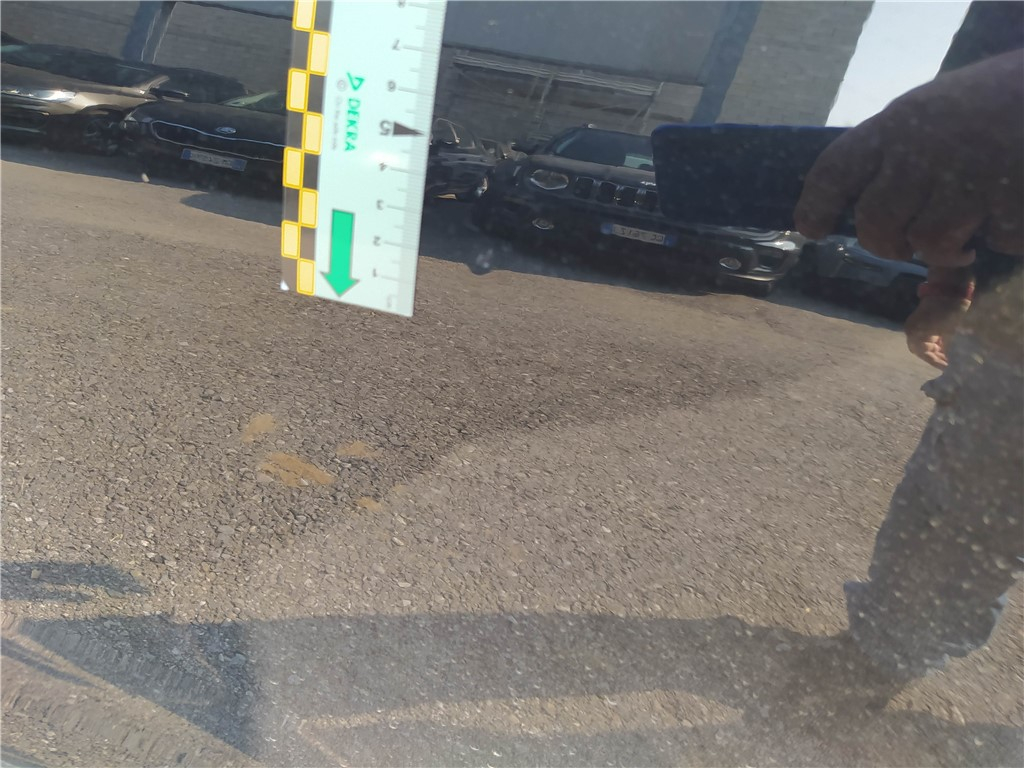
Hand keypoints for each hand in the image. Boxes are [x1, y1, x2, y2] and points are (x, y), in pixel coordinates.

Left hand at [795, 50, 1023, 263]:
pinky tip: (1011, 212)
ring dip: (945, 249)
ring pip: (927, 241)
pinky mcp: (1010, 198)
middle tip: (902, 249)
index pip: (836, 169)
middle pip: (874, 222)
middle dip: (886, 244)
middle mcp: (923, 149)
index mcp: (899, 123)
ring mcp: (967, 175)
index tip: (812, 230)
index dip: (817, 205)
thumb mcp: (938, 111)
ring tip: (964, 239)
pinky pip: (993, 241)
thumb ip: (901, 155)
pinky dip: (1003, 237)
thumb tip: (867, 211)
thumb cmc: (1000, 100)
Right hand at [904, 296, 970, 368]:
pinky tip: (946, 347)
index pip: (922, 353)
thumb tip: (948, 361)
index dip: (934, 361)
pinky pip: (927, 336)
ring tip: (949, 357)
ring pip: (924, 344)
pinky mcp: (924, 321)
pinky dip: (936, 343)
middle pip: (921, 350)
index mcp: (915, 333)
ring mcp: (917, 325)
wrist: (949, 287)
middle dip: (933, 357)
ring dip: (935, 351)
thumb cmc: (949, 309)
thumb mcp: (948, 331)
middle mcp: (913, 330)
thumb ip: (945, 347)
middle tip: (947, 364)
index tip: (947, 367)